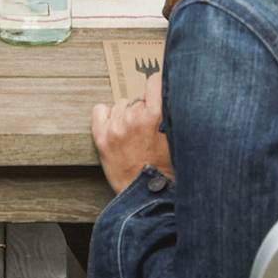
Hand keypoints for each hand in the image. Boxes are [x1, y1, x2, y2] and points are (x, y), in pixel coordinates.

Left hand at [91, 72, 172, 193]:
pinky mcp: (101, 136)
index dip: (156, 86)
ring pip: (120, 104)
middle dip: (142, 110)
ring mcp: (116, 126)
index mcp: (156, 117)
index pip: (154, 82)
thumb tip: (172, 96)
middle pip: (137, 98)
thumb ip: (172, 117)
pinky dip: (106, 116)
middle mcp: (134, 118)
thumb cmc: (164, 170)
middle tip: (146, 130)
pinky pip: (100, 109)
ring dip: (126, 115)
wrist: (145, 195)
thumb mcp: (176, 140)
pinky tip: (115, 128)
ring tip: (132, 135)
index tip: (156, 90)